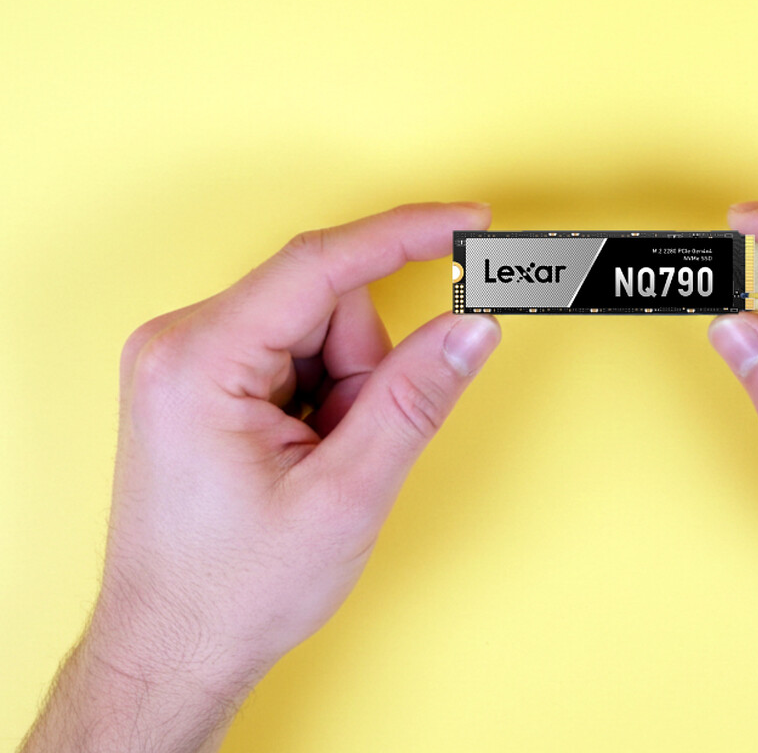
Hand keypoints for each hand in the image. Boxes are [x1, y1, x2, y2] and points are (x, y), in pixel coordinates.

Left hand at [22, 202, 501, 752]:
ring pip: (317, 332)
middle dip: (363, 372)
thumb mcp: (345, 495)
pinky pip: (295, 357)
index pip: (321, 264)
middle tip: (350, 447)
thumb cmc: (232, 588)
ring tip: (317, 465)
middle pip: (325, 305)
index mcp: (201, 359)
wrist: (174, 648)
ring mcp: (189, 361)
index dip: (405, 235)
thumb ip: (415, 399)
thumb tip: (471, 327)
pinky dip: (322, 402)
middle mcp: (183, 343)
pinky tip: (301, 457)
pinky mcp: (204, 382)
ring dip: (344, 394)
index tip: (467, 220)